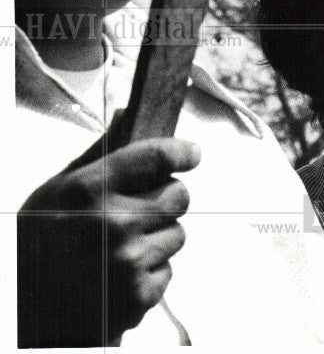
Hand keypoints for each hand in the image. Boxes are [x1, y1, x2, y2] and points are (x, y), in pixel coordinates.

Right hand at [17, 131, 199, 347]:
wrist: (25, 316)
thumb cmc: (41, 245)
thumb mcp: (56, 191)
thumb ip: (97, 154)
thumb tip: (126, 114)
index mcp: (89, 189)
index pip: (156, 156)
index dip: (181, 152)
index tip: (192, 154)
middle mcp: (112, 221)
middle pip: (178, 194)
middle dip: (167, 199)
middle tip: (143, 209)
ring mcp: (128, 260)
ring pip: (177, 233)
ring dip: (158, 238)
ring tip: (122, 248)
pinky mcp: (139, 294)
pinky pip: (167, 271)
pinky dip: (150, 273)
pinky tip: (120, 276)